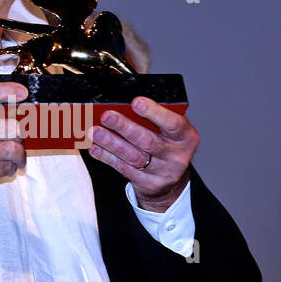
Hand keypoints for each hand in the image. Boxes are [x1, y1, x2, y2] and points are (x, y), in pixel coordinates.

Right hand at [0, 81, 28, 222]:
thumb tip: (19, 97)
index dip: (4, 91)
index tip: (22, 92)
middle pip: (12, 128)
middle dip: (19, 137)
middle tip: (12, 140)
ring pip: (14, 149)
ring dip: (19, 156)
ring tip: (11, 157)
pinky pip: (8, 167)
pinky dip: (10, 168)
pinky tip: (0, 166)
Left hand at [87, 97, 197, 211]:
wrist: (171, 177)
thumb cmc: (166, 142)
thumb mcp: (168, 126)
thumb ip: (153, 113)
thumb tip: (126, 97)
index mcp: (186, 136)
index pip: (173, 123)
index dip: (154, 112)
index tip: (136, 102)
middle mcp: (177, 156)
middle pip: (148, 141)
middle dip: (124, 127)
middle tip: (106, 116)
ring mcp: (163, 172)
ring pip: (134, 157)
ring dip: (111, 143)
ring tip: (95, 132)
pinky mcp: (149, 184)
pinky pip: (124, 169)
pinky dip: (107, 157)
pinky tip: (95, 148)